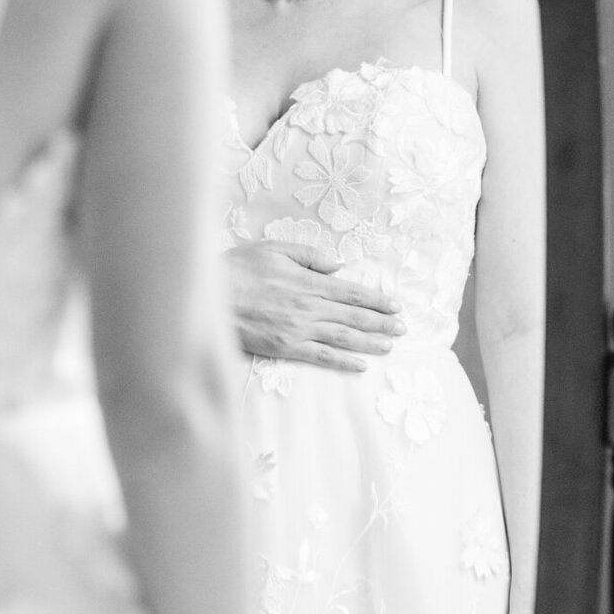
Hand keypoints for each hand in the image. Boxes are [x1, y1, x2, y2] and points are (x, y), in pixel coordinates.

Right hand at [222, 240, 404, 369]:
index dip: (376, 300)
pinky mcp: (285, 348)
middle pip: (353, 317)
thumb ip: (309, 255)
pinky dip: (343, 362)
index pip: (351, 293)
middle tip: (402, 328)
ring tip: (390, 346)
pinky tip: (360, 365)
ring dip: (370, 342)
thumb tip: (338, 265)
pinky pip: (321, 357)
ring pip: (343, 338)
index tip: (395, 306)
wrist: (211, 296)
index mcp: (307, 281)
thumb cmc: (239, 268)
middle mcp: (308, 307)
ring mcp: (298, 330)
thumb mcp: (274, 248)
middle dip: (381, 323)